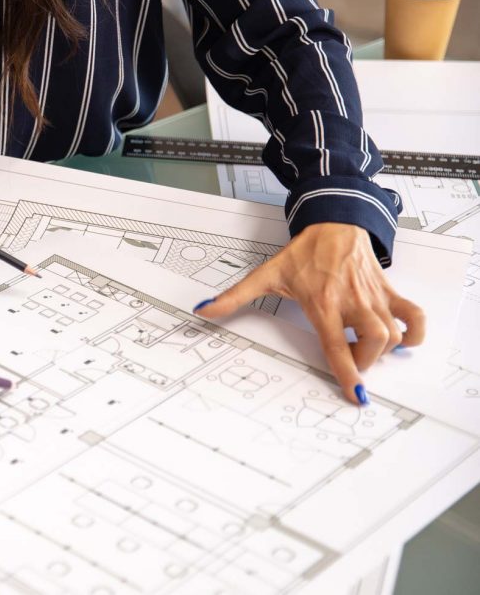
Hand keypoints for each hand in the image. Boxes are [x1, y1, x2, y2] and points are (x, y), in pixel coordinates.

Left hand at [195, 223, 424, 403]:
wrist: (333, 223)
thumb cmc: (302, 252)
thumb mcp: (265, 274)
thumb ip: (234, 297)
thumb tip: (204, 310)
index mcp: (322, 303)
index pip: (336, 345)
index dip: (346, 372)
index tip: (355, 394)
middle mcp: (351, 302)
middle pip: (373, 343)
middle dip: (364, 362)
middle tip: (349, 360)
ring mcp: (373, 297)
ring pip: (392, 334)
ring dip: (383, 350)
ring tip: (364, 348)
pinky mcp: (389, 291)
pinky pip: (413, 316)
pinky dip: (414, 332)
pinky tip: (401, 339)